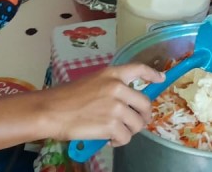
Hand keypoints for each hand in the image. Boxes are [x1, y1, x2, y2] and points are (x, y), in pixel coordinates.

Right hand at [42, 63, 164, 145]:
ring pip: (137, 123)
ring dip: (129, 131)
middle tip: (135, 123)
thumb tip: (126, 100)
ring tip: (116, 132)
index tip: (160, 79)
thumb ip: (111, 87)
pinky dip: (119, 142)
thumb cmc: (66, 97)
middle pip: (145, 104)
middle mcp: (118, 88)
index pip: (139, 69)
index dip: (152, 75)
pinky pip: (126, 137)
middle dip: (143, 116)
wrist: (51, 111)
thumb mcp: (92, 82)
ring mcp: (116, 107)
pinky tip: (109, 140)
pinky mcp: (112, 125)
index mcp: (112, 74)